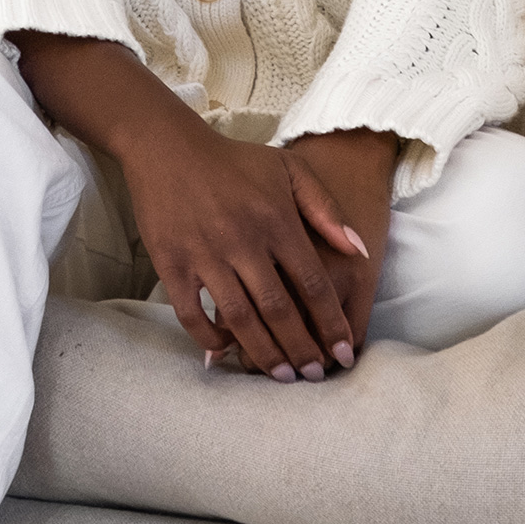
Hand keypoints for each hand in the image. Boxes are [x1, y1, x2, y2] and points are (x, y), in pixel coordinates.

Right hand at [12, 33, 388, 382]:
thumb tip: (358, 251)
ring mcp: (204, 254)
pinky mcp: (171, 263)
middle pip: (280, 310)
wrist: (166, 146)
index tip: (342, 355)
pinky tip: (226, 349)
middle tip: (314, 377)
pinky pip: (191, 313)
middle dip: (302, 350)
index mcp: (276, 220)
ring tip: (282, 377)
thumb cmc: (233, 161)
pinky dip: (210, 337)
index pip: (312, 284)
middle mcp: (243, 241)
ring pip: (240, 319)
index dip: (331, 325)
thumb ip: (326, 209)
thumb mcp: (289, 169)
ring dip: (263, 354)